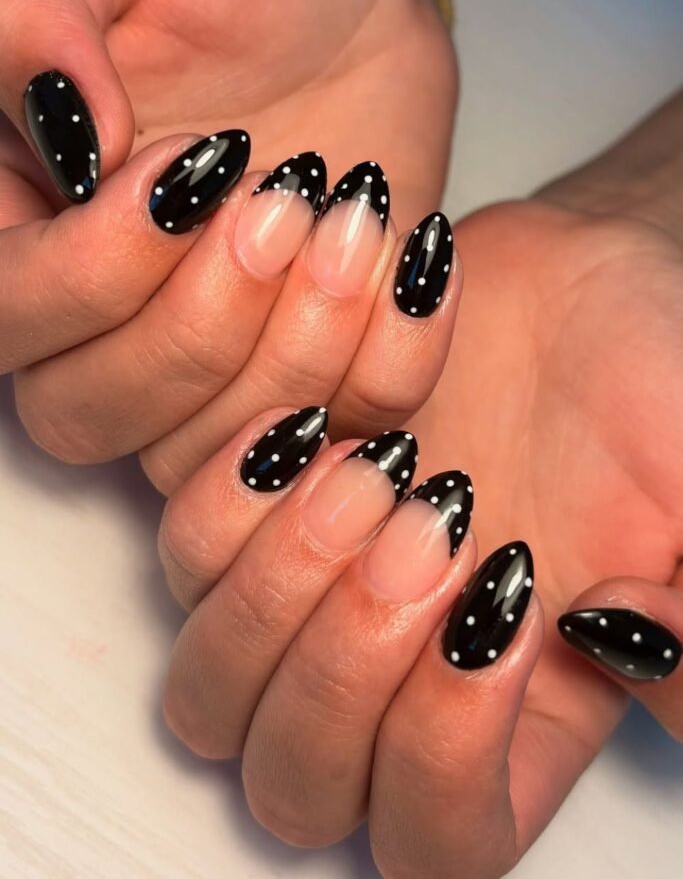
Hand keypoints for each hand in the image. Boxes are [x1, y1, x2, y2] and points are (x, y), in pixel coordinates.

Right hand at [0, 0, 456, 489]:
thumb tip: (56, 126)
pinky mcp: (309, 372)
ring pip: (208, 452)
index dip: (100, 270)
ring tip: (359, 216)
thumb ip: (35, 10)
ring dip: (298, 347)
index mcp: (26, 222)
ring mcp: (208, 363)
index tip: (198, 163)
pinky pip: (335, 432)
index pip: (10, 316)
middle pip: (88, 413)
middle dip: (201, 323)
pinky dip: (386, 363)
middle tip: (285, 197)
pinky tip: (412, 259)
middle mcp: (98, 318)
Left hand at [159, 93, 682, 877]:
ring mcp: (311, 595)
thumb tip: (615, 641)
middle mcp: (394, 673)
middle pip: (293, 779)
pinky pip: (179, 555)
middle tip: (429, 516)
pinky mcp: (254, 510)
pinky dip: (223, 498)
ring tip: (368, 463)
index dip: (445, 753)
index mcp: (511, 712)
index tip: (502, 606)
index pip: (433, 835)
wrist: (575, 286)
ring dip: (275, 584)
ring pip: (209, 686)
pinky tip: (306, 422)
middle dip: (345, 660)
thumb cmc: (651, 385)